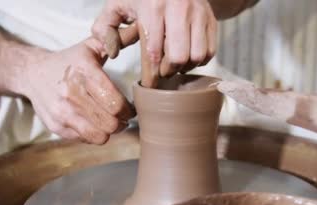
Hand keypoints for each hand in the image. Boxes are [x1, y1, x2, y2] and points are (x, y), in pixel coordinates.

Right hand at [20, 38, 133, 143]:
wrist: (33, 73)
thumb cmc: (69, 61)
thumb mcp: (89, 46)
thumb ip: (113, 42)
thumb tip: (136, 33)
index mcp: (84, 71)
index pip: (115, 103)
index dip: (129, 110)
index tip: (130, 108)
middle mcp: (71, 93)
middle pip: (111, 123)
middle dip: (122, 122)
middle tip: (123, 117)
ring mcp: (62, 112)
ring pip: (100, 136)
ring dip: (110, 131)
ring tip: (111, 123)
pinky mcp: (56, 126)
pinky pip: (85, 139)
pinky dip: (94, 135)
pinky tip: (94, 124)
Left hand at [92, 0, 216, 76]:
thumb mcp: (118, 4)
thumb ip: (105, 26)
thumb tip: (111, 52)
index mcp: (153, 6)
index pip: (153, 51)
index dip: (151, 74)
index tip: (148, 85)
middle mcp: (179, 8)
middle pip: (178, 57)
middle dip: (168, 70)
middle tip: (161, 71)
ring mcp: (198, 13)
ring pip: (197, 56)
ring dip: (185, 66)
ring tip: (174, 63)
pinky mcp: (211, 19)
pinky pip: (209, 51)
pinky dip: (199, 60)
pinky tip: (187, 56)